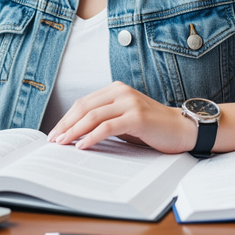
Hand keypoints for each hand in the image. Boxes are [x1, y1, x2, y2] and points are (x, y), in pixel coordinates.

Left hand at [47, 82, 196, 153]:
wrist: (181, 129)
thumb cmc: (151, 127)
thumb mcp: (124, 118)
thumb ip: (105, 119)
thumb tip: (76, 133)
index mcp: (116, 89)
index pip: (83, 102)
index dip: (66, 117)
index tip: (55, 132)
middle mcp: (121, 92)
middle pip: (84, 107)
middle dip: (66, 124)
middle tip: (53, 139)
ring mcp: (129, 102)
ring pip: (93, 116)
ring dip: (74, 131)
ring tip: (63, 143)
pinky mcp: (137, 116)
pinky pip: (107, 127)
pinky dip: (91, 137)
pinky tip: (82, 146)